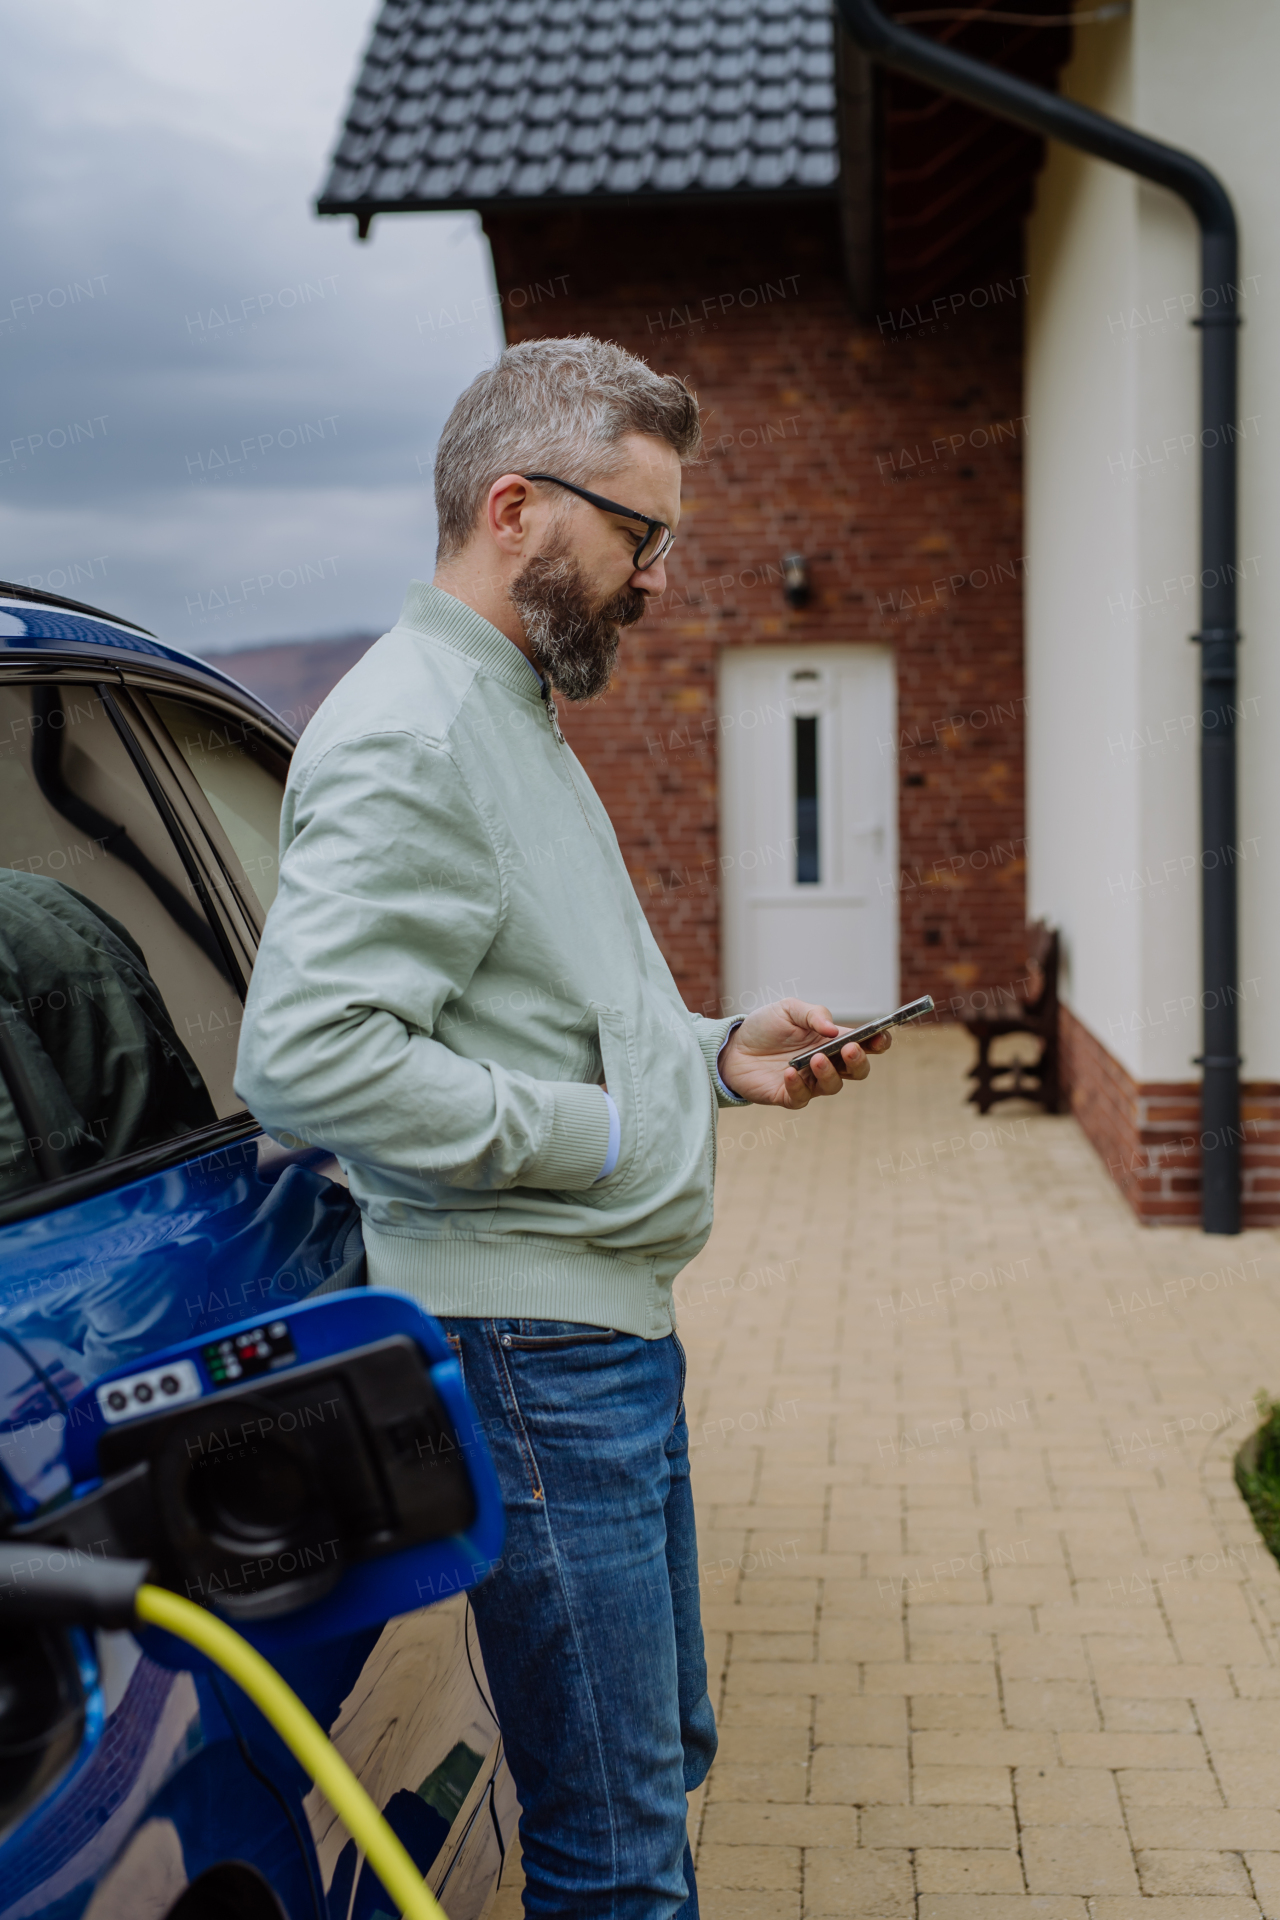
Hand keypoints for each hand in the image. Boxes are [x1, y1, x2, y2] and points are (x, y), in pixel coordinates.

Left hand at [718, 999, 890, 1109]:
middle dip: (859, 1061)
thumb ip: (813, 1015)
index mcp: (833, 1040)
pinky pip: (801, 1098)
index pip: (866, 1044)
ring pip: (833, 1086)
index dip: (878, 1042)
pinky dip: (798, 1086)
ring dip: (829, 1073)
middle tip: (850, 1048)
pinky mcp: (789, 1096)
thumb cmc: (765, 1027)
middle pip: (857, 1070)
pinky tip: (790, 1073)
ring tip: (816, 1058)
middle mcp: (827, 1063)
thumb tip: (833, 1029)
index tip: (880, 1036)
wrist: (732, 1046)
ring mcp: (810, 1082)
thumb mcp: (788, 1009)